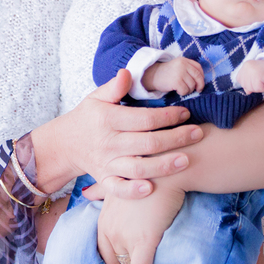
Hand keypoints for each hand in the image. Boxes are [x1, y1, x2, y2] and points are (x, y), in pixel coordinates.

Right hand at [33, 70, 201, 195]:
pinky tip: (151, 189)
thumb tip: (127, 72)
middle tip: (198, 134)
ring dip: (163, 166)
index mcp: (108, 119)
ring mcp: (107, 163)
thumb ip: (114, 87)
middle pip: (147, 143)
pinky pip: (118, 189)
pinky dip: (133, 191)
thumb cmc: (88, 118)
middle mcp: (108, 143)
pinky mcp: (104, 180)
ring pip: (138, 168)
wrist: (65, 144)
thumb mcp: (97, 98)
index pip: (143, 118)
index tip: (185, 113)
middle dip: (175, 139)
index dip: (167, 116)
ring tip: (186, 160)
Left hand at [96, 179, 184, 263]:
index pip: (103, 249)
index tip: (127, 263)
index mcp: (103, 219)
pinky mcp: (144, 241)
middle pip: (113, 261)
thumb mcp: (115, 181)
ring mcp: (125, 236)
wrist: (165, 171)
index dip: (114, 260)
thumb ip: (100, 190)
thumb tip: (87, 193)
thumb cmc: (144, 174)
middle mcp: (110, 230)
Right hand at [145, 58, 203, 95]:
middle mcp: (183, 65)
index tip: (200, 83)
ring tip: (181, 89)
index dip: (201, 77)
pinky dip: (182, 93)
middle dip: (199, 85)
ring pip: (192, 85)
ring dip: (188, 90)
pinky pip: (185, 91)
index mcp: (184, 60)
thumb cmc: (166, 74)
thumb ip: (188, 69)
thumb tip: (201, 82)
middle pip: (198, 77)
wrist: (152, 76)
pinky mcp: (176, 81)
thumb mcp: (178, 66)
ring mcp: (180, 73)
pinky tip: (177, 90)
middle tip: (197, 90)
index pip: (198, 68)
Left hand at [235, 59, 263, 93]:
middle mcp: (246, 66)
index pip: (239, 80)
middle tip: (262, 78)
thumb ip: (248, 82)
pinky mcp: (258, 75)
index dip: (248, 82)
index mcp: (245, 65)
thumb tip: (247, 91)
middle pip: (245, 85)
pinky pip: (259, 89)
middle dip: (254, 85)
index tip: (257, 77)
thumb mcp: (256, 76)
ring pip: (252, 88)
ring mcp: (251, 70)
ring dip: (260, 86)